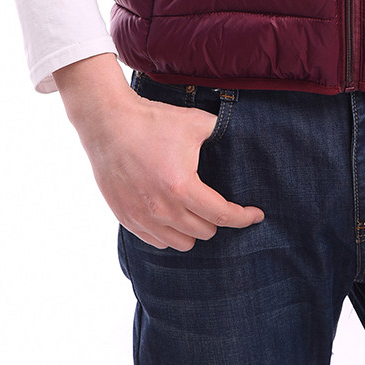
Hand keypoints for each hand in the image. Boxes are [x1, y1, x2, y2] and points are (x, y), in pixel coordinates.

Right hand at [55, 54, 264, 251]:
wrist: (108, 124)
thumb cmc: (152, 121)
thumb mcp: (195, 122)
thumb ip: (221, 132)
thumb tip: (244, 135)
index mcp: (183, 188)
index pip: (222, 216)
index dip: (244, 218)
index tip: (256, 215)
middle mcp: (163, 210)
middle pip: (204, 233)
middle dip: (215, 218)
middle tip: (215, 201)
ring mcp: (142, 218)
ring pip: (181, 243)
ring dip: (192, 230)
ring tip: (194, 209)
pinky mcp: (126, 219)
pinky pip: (156, 241)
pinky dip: (169, 233)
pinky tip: (172, 215)